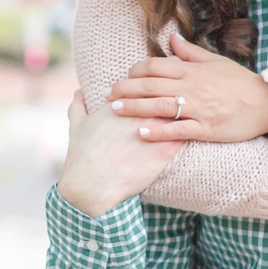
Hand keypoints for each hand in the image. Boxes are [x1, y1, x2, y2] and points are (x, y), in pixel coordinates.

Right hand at [57, 91, 183, 217]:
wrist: (91, 185)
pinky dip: (188, 131)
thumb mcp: (77, 125)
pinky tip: (190, 133)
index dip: (154, 84)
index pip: (146, 83)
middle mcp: (139, 113)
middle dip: (173, 91)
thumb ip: (78, 104)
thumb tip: (78, 91)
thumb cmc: (82, 155)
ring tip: (190, 113)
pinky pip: (184, 134)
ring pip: (178, 111)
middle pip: (165, 93)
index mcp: (121, 102)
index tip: (159, 86)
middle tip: (181, 94)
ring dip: (183, 111)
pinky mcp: (164, 151)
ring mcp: (153, 130)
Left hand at [106, 33, 267, 142]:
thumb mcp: (216, 62)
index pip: (156, 66)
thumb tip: (172, 39)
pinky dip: (159, 131)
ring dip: (135, 108)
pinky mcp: (207, 129)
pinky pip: (178, 130)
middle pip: (151, 85)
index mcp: (193, 70)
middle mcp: (193, 87)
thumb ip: (191, 52)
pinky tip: (141, 133)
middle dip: (126, 89)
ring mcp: (200, 108)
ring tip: (115, 110)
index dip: (136, 71)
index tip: (124, 77)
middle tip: (108, 95)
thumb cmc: (241, 82)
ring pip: (160, 106)